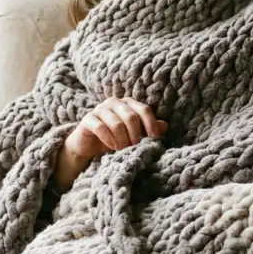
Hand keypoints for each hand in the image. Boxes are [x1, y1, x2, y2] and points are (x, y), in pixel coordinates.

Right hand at [52, 97, 167, 193]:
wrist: (88, 147)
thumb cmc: (114, 140)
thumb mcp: (133, 136)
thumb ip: (147, 130)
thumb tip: (164, 126)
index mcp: (128, 103)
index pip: (144, 109)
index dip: (151, 124)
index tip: (154, 140)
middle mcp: (114, 102)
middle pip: (131, 116)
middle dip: (136, 135)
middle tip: (136, 148)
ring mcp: (100, 109)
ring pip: (117, 124)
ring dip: (122, 140)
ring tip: (124, 151)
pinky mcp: (88, 119)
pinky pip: (101, 128)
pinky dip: (109, 140)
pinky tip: (112, 148)